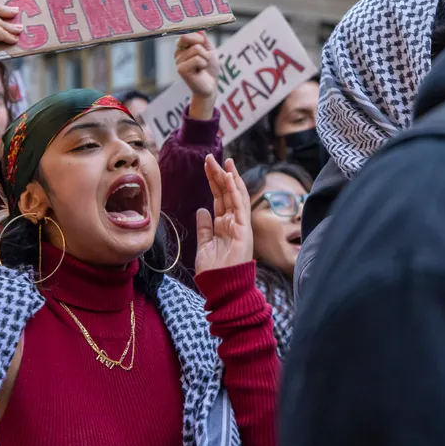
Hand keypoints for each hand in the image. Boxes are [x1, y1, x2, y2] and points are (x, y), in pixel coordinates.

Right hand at [175, 32, 219, 119]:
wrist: (210, 86)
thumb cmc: (209, 68)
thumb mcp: (209, 50)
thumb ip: (204, 39)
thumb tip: (199, 29)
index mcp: (182, 47)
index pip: (185, 33)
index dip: (197, 36)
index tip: (203, 43)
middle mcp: (178, 53)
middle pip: (189, 38)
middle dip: (202, 47)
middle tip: (204, 57)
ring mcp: (178, 61)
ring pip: (196, 49)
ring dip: (205, 58)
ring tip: (202, 66)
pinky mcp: (181, 70)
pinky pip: (197, 59)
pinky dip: (203, 64)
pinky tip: (200, 72)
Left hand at [195, 155, 253, 274]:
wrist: (221, 287)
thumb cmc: (214, 271)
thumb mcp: (204, 245)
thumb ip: (204, 227)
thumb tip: (201, 210)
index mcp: (224, 225)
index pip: (219, 198)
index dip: (213, 181)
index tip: (207, 166)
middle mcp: (234, 222)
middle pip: (227, 193)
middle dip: (219, 175)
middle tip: (210, 158)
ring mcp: (240, 225)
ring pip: (235, 196)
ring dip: (229, 178)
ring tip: (223, 162)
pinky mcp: (243, 230)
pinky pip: (240, 206)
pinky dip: (236, 191)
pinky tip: (230, 178)